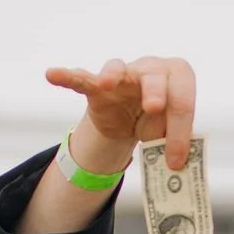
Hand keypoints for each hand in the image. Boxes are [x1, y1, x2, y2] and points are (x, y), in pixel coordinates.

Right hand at [45, 56, 196, 172]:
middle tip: (154, 108)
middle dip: (156, 93)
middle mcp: (151, 68)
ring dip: (112, 75)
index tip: (175, 161)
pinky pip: (80, 79)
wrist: (134, 118)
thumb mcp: (169, 132)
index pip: (181, 100)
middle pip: (155, 77)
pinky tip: (52, 74)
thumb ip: (172, 142)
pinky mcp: (97, 87)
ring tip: (106, 83)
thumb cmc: (159, 121)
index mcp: (178, 77)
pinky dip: (66, 77)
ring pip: (117, 69)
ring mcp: (123, 75)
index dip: (180, 130)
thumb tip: (175, 165)